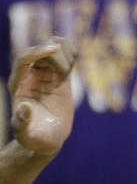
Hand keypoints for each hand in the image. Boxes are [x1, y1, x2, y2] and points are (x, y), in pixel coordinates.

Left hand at [10, 37, 77, 157]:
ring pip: (53, 45)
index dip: (37, 51)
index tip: (54, 48)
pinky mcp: (59, 72)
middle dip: (54, 54)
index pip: (23, 59)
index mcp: (18, 86)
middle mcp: (29, 75)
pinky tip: (71, 68)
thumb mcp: (27, 134)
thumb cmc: (34, 138)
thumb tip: (24, 107)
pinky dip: (71, 53)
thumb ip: (23, 122)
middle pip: (39, 49)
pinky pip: (65, 52)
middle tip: (65, 74)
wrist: (49, 138)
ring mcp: (45, 72)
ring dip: (64, 52)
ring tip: (67, 74)